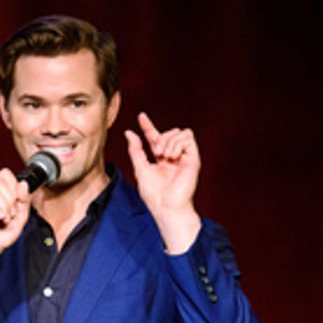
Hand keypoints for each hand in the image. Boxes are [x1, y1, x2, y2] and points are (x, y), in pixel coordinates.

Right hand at [0, 168, 29, 308]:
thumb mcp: (19, 219)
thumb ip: (24, 202)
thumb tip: (23, 185)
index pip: (4, 175)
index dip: (14, 187)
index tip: (16, 204)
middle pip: (0, 182)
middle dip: (11, 200)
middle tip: (11, 215)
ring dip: (4, 206)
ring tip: (4, 219)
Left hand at [125, 112, 200, 253]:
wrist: (166, 206)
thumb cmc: (153, 194)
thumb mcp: (140, 168)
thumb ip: (136, 150)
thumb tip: (129, 133)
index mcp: (161, 159)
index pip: (155, 138)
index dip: (148, 126)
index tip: (141, 116)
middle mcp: (174, 156)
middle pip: (170, 132)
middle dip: (161, 137)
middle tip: (157, 153)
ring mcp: (185, 157)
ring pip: (181, 132)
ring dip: (170, 141)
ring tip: (165, 156)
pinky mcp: (193, 159)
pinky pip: (188, 138)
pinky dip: (178, 143)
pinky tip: (172, 156)